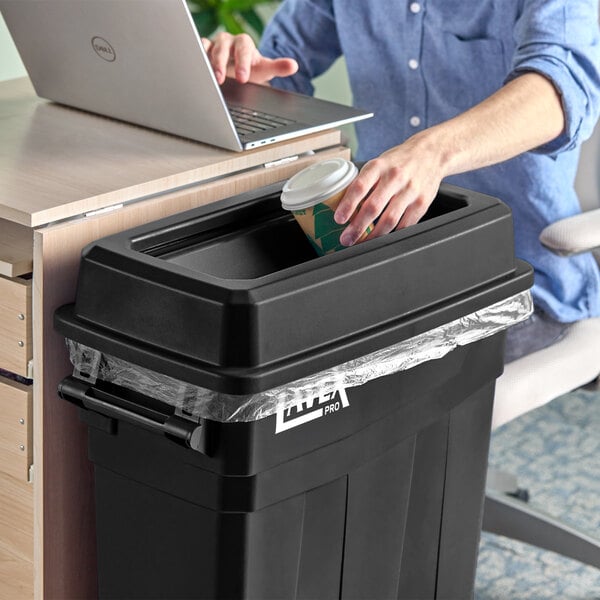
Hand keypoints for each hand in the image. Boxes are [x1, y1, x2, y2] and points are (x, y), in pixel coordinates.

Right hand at [202, 32, 297, 84]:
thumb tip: (294, 65)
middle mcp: (228, 42)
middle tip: (221, 79)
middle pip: (223, 48)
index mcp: (244, 44)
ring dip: (207, 63)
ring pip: (208, 49)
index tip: (243, 78)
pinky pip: (197, 52)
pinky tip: (195, 71)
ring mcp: (214, 46)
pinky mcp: (203, 52)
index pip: (244, 50)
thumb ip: (278, 67)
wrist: (238, 72)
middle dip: (221, 64)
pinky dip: (196, 60)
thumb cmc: (251, 69)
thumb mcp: (264, 70)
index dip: (243, 63)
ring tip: (207, 77)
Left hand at [334, 131, 446, 245]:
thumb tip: (344, 206)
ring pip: (389, 220)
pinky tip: (382, 238)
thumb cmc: (399, 161)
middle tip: (346, 239)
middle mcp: (395, 177)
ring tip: (362, 242)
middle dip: (357, 227)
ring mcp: (410, 191)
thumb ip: (364, 182)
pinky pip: (405, 225)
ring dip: (373, 235)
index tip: (339, 219)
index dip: (347, 205)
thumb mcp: (379, 163)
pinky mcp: (422, 203)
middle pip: (373, 208)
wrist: (431, 153)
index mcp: (379, 166)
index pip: (360, 187)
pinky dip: (392, 234)